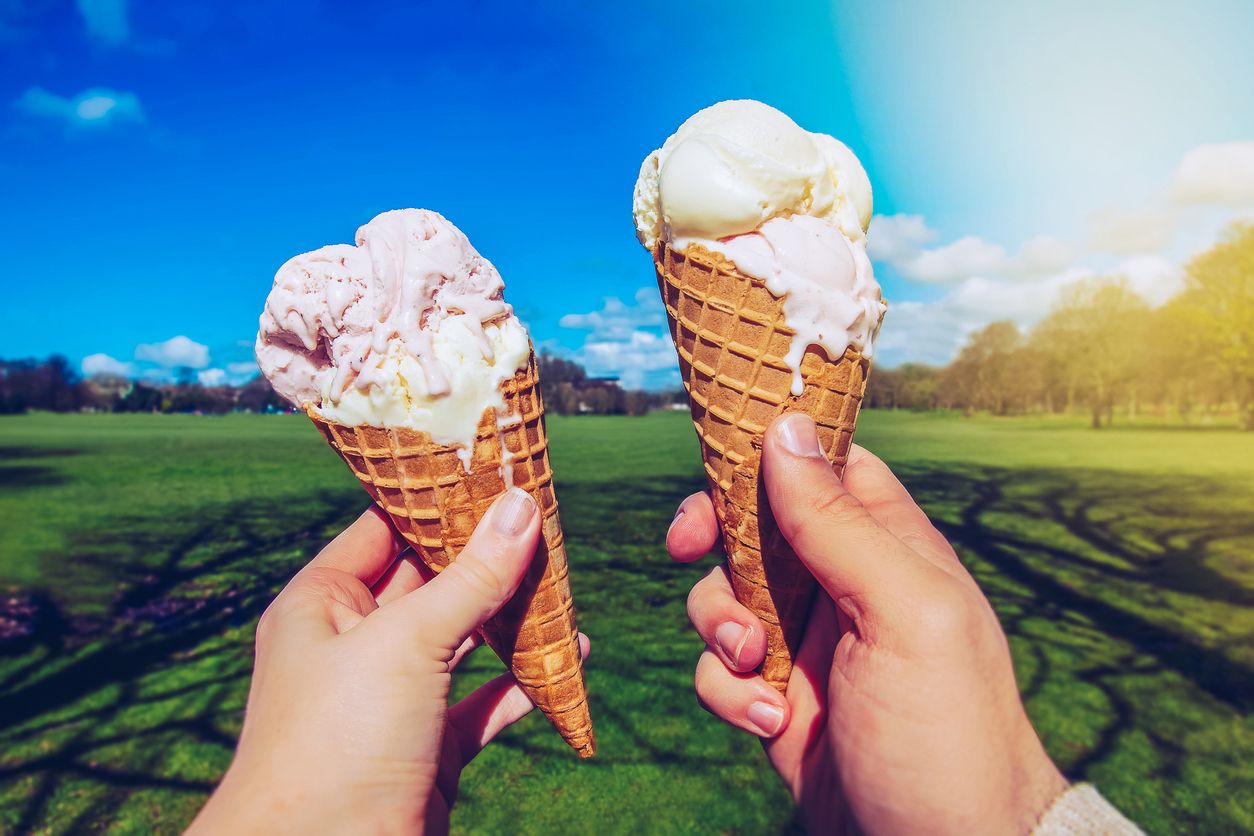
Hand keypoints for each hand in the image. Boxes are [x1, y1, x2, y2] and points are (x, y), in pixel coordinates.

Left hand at [191, 488, 588, 833]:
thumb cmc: (336, 743)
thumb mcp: (406, 643)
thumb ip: (470, 578)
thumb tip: (520, 507)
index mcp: (324, 603)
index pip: (387, 528)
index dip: (439, 498)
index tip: (497, 470)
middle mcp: (356, 643)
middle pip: (435, 581)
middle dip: (490, 556)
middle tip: (550, 522)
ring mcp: (395, 697)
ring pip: (466, 640)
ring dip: (516, 617)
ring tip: (569, 585)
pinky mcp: (429, 746)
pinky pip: (485, 701)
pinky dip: (527, 681)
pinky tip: (571, 658)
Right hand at [668, 414, 1066, 833]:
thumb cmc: (947, 730)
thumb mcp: (903, 613)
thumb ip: (840, 523)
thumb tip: (784, 428)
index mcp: (888, 547)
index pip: (823, 466)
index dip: (768, 455)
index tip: (719, 463)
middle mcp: (843, 586)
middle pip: (753, 524)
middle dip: (714, 539)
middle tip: (687, 548)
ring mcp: (806, 644)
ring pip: (723, 596)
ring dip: (720, 628)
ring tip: (759, 672)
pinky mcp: (777, 700)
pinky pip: (720, 670)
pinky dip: (729, 693)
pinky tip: (774, 725)